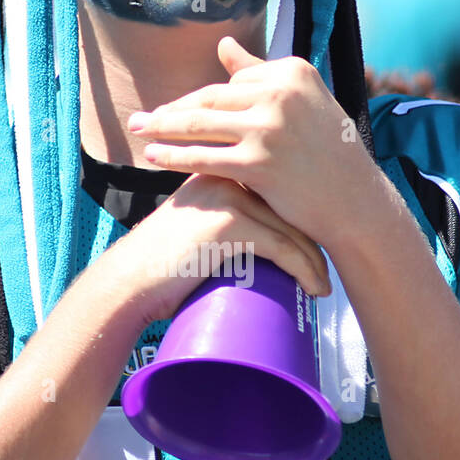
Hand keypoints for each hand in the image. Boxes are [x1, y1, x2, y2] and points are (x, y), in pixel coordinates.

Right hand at [105, 172, 331, 327]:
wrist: (128, 282)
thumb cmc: (159, 267)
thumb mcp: (194, 227)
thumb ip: (224, 218)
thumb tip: (261, 238)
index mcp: (217, 168)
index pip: (275, 185)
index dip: (302, 213)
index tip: (322, 241)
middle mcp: (224, 174)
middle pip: (289, 203)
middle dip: (315, 236)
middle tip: (330, 265)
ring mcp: (228, 196)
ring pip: (291, 227)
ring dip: (316, 261)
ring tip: (325, 286)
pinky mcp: (230, 224)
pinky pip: (283, 248)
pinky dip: (305, 272)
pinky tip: (315, 290)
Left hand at [126, 36, 375, 253]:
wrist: (355, 201)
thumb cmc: (328, 153)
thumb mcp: (302, 102)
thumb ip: (260, 73)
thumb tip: (222, 46)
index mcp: (292, 71)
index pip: (231, 81)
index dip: (198, 99)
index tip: (171, 110)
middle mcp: (280, 93)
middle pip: (210, 97)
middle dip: (170, 110)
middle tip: (140, 119)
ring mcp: (269, 128)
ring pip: (200, 123)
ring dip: (162, 128)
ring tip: (137, 132)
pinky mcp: (258, 163)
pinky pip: (203, 156)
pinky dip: (173, 157)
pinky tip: (153, 158)